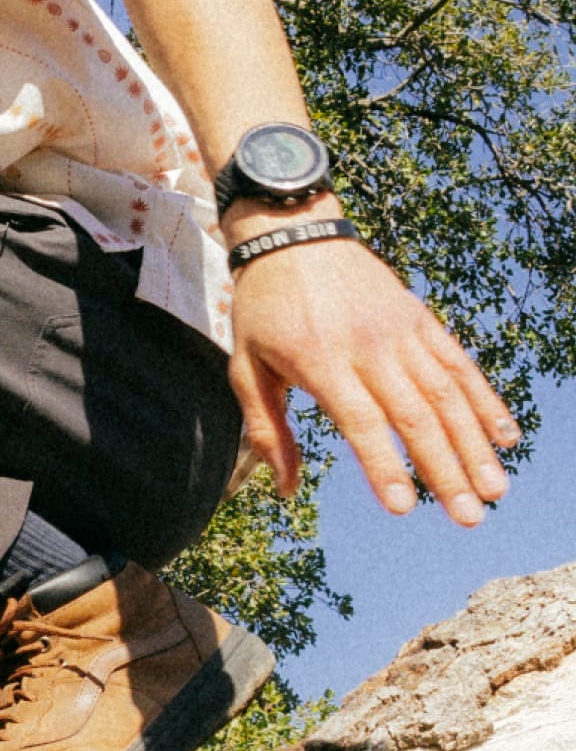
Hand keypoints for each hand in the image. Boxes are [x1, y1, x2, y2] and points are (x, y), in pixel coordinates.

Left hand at [228, 231, 518, 524]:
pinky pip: (459, 363)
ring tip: (495, 490)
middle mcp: (368, 347)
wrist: (293, 232)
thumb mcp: (245, 366)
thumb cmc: (263, 308)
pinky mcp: (420, 319)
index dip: (384, 465)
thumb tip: (286, 489)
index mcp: (321, 362)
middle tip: (468, 518)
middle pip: (416, 415)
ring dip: (474, 444)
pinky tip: (505, 436)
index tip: (403, 507)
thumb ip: (267, 429)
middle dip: (445, 470)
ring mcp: (400, 331)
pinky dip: (485, 400)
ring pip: (447, 393)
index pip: (361, 421)